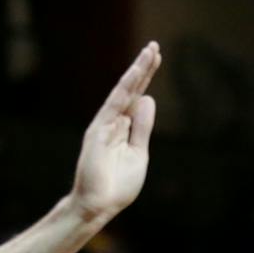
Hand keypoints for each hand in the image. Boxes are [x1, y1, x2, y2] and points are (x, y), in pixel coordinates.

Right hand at [70, 42, 161, 222]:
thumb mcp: (138, 153)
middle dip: (142, 69)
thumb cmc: (117, 184)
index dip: (146, 77)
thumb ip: (142, 127)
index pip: (136, 96)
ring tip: (146, 56)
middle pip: (129, 90)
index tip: (156, 57)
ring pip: (121, 95)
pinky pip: (112, 111)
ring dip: (134, 75)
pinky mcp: (97, 135)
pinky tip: (135, 81)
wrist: (99, 206)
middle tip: (154, 46)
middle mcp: (112, 122)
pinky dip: (124, 94)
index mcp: (123, 127)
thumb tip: (147, 98)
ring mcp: (103, 127)